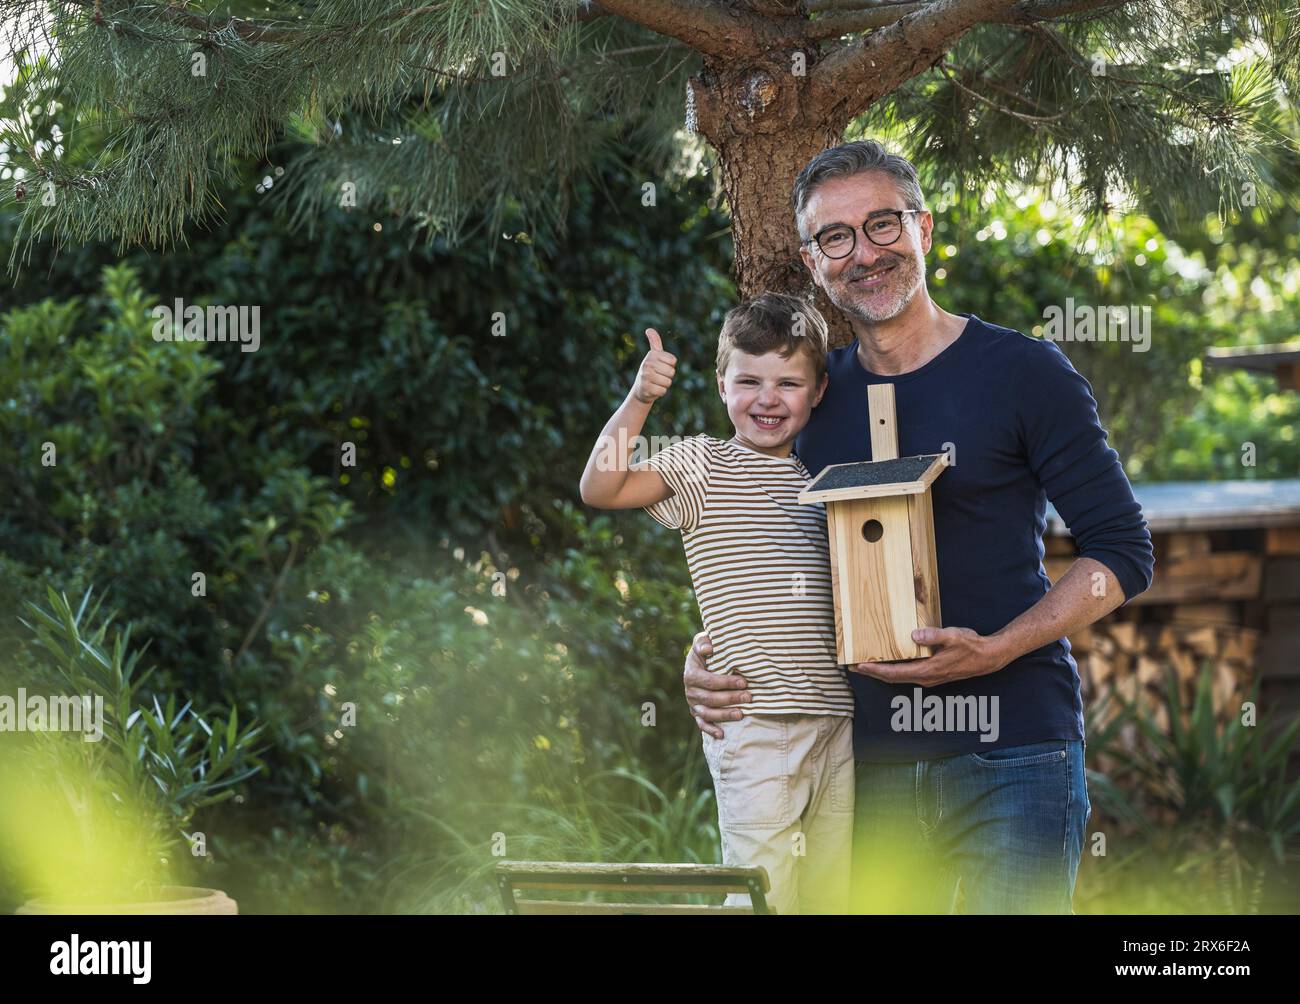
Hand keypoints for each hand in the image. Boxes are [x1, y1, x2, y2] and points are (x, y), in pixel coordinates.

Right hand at [633, 328, 676, 404]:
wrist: (640, 390)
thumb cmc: (650, 370)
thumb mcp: (653, 356)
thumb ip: (654, 342)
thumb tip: (649, 329)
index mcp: (652, 355)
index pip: (673, 360)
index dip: (670, 365)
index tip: (661, 366)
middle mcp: (647, 364)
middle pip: (671, 372)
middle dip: (668, 376)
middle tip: (658, 376)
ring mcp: (646, 376)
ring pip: (668, 382)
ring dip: (664, 385)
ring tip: (656, 383)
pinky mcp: (646, 388)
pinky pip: (663, 391)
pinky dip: (660, 392)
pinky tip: (653, 390)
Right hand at [682, 631, 749, 738]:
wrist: (700, 662)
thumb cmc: (706, 650)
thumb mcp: (702, 642)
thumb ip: (703, 642)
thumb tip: (709, 648)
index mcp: (691, 675)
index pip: (709, 681)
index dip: (726, 683)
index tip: (744, 682)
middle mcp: (690, 691)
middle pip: (710, 699)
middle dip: (730, 698)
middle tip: (749, 697)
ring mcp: (693, 704)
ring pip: (707, 713)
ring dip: (724, 715)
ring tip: (741, 714)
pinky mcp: (696, 713)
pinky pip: (702, 724)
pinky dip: (711, 730)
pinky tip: (723, 735)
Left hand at [850, 626, 1009, 686]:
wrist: (988, 657)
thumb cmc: (971, 646)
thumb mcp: (952, 636)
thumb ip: (933, 635)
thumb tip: (914, 635)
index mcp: (927, 670)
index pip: (894, 673)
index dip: (875, 670)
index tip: (858, 666)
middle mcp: (925, 678)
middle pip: (892, 678)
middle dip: (873, 672)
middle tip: (854, 666)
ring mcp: (929, 678)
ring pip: (900, 678)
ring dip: (883, 672)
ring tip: (868, 664)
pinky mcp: (933, 674)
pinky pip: (908, 674)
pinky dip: (895, 670)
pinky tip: (890, 662)